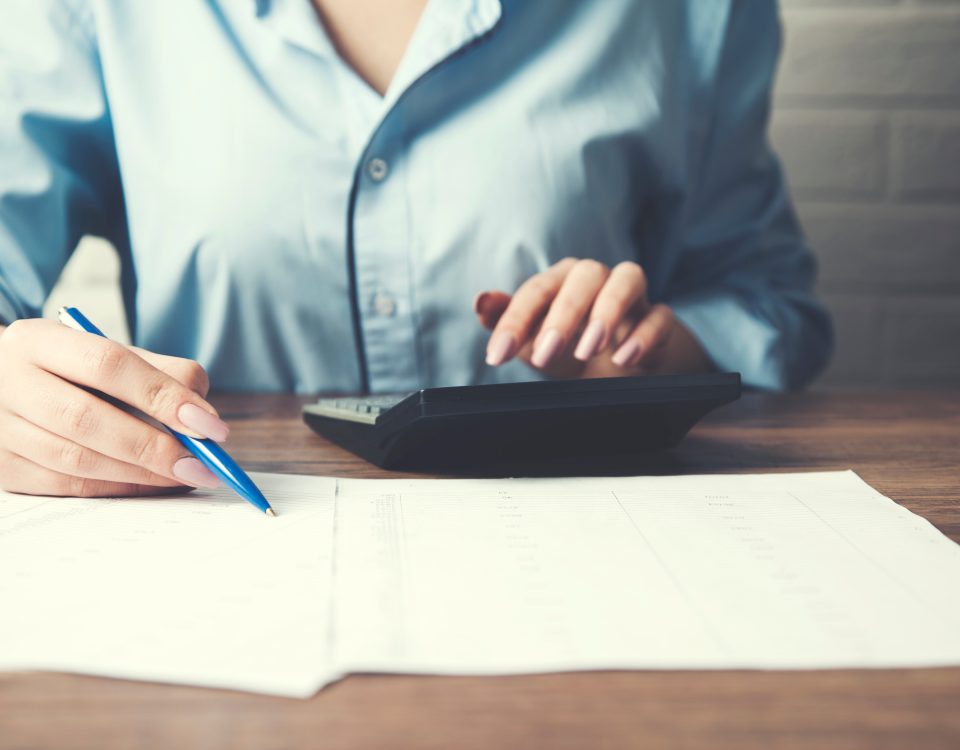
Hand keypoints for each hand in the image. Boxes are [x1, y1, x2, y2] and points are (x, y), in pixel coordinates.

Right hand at [0, 318, 228, 497]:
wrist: (4, 386)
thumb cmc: (73, 370)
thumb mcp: (111, 354)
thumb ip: (162, 374)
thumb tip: (204, 418)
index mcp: (39, 340)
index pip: (108, 364)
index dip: (163, 396)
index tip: (210, 425)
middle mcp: (9, 382)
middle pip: (87, 419)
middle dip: (154, 446)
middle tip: (203, 464)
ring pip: (77, 459)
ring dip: (141, 474)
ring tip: (187, 476)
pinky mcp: (2, 469)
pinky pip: (68, 487)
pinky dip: (119, 489)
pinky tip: (154, 485)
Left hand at [474, 258, 711, 378]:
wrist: (610, 369)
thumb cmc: (563, 345)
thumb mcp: (529, 338)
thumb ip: (503, 319)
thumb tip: (480, 301)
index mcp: (560, 280)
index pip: (536, 290)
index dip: (515, 321)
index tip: (497, 356)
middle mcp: (596, 278)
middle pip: (584, 277)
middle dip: (564, 315)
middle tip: (545, 354)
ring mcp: (631, 295)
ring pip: (627, 279)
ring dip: (608, 311)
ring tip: (589, 349)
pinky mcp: (657, 318)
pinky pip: (660, 315)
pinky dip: (645, 334)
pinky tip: (624, 359)